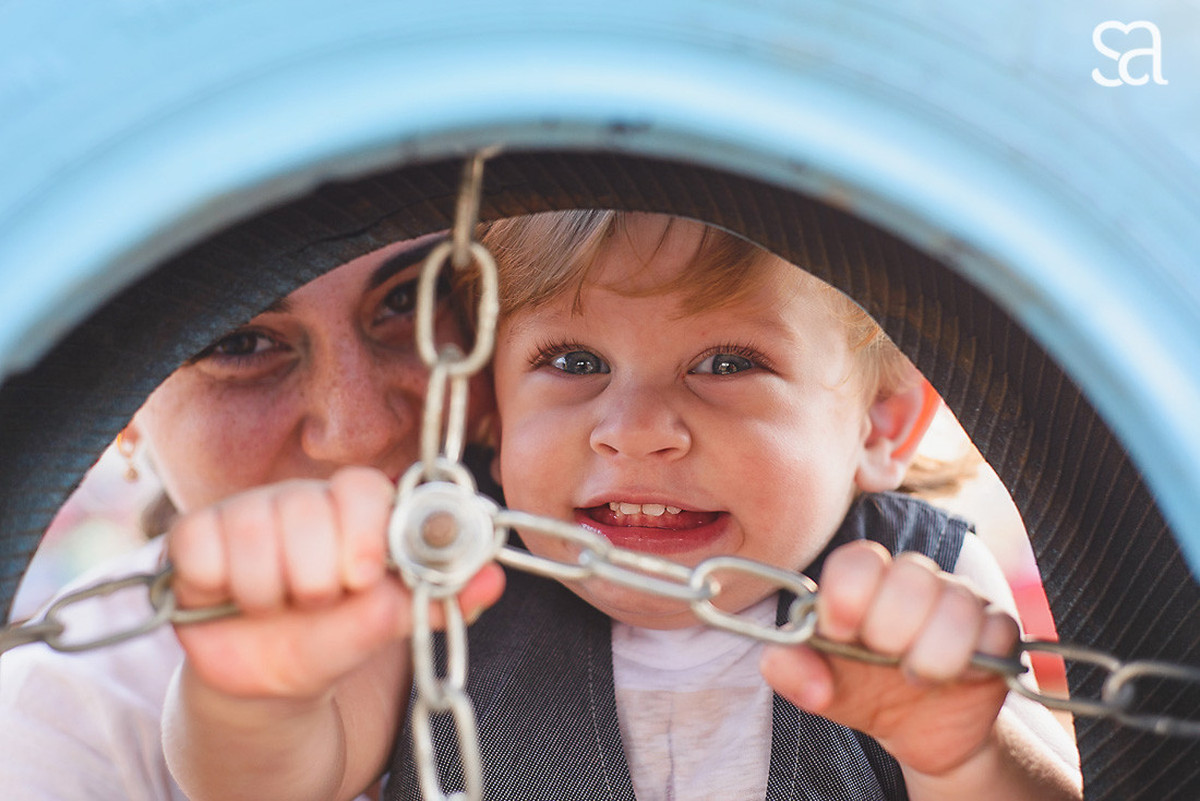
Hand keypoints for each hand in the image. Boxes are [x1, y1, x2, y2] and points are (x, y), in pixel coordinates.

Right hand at [167, 466, 504, 700]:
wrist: (272, 682)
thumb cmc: (336, 638)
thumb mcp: (389, 622)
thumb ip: (437, 595)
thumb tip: (493, 577)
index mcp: (355, 508)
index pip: (362, 487)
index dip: (362, 532)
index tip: (363, 578)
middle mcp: (300, 498)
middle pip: (305, 506)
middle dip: (315, 576)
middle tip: (318, 601)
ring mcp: (245, 511)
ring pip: (252, 529)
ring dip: (270, 591)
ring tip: (280, 606)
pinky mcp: (194, 535)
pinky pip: (200, 544)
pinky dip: (222, 585)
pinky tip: (234, 599)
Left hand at [760, 540, 1016, 777]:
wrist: (922, 731)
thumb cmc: (864, 692)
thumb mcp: (822, 687)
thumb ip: (790, 669)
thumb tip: (776, 660)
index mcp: (864, 580)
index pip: (859, 558)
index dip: (846, 594)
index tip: (838, 633)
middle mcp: (913, 578)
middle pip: (909, 576)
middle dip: (890, 631)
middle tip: (885, 660)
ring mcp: (960, 598)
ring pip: (956, 603)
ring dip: (932, 655)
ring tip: (916, 677)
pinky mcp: (999, 627)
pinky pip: (996, 630)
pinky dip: (972, 663)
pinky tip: (955, 678)